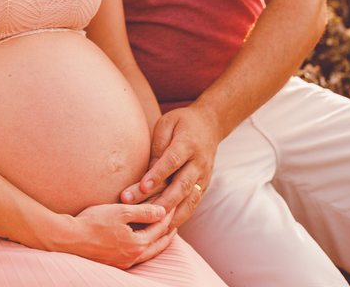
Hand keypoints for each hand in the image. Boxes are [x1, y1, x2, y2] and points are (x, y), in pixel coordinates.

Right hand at [56, 202, 175, 268]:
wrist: (68, 238)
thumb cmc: (93, 222)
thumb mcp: (121, 212)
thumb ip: (143, 213)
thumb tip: (162, 212)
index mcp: (137, 244)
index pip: (159, 228)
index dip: (167, 215)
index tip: (173, 203)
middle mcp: (132, 257)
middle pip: (157, 245)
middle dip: (167, 233)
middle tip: (175, 223)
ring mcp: (122, 262)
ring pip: (147, 253)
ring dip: (157, 242)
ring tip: (162, 234)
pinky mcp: (113, 263)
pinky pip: (136, 256)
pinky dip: (144, 247)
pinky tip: (140, 242)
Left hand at [119, 106, 220, 229]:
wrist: (210, 124)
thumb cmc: (182, 123)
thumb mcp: (166, 124)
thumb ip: (158, 147)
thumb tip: (147, 174)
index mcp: (188, 143)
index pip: (172, 161)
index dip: (158, 175)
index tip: (143, 187)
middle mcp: (199, 162)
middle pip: (181, 185)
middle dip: (160, 200)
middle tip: (139, 210)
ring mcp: (204, 176)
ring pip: (189, 200)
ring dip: (171, 215)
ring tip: (152, 226)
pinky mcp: (204, 186)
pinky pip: (192, 205)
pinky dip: (179, 217)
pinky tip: (165, 228)